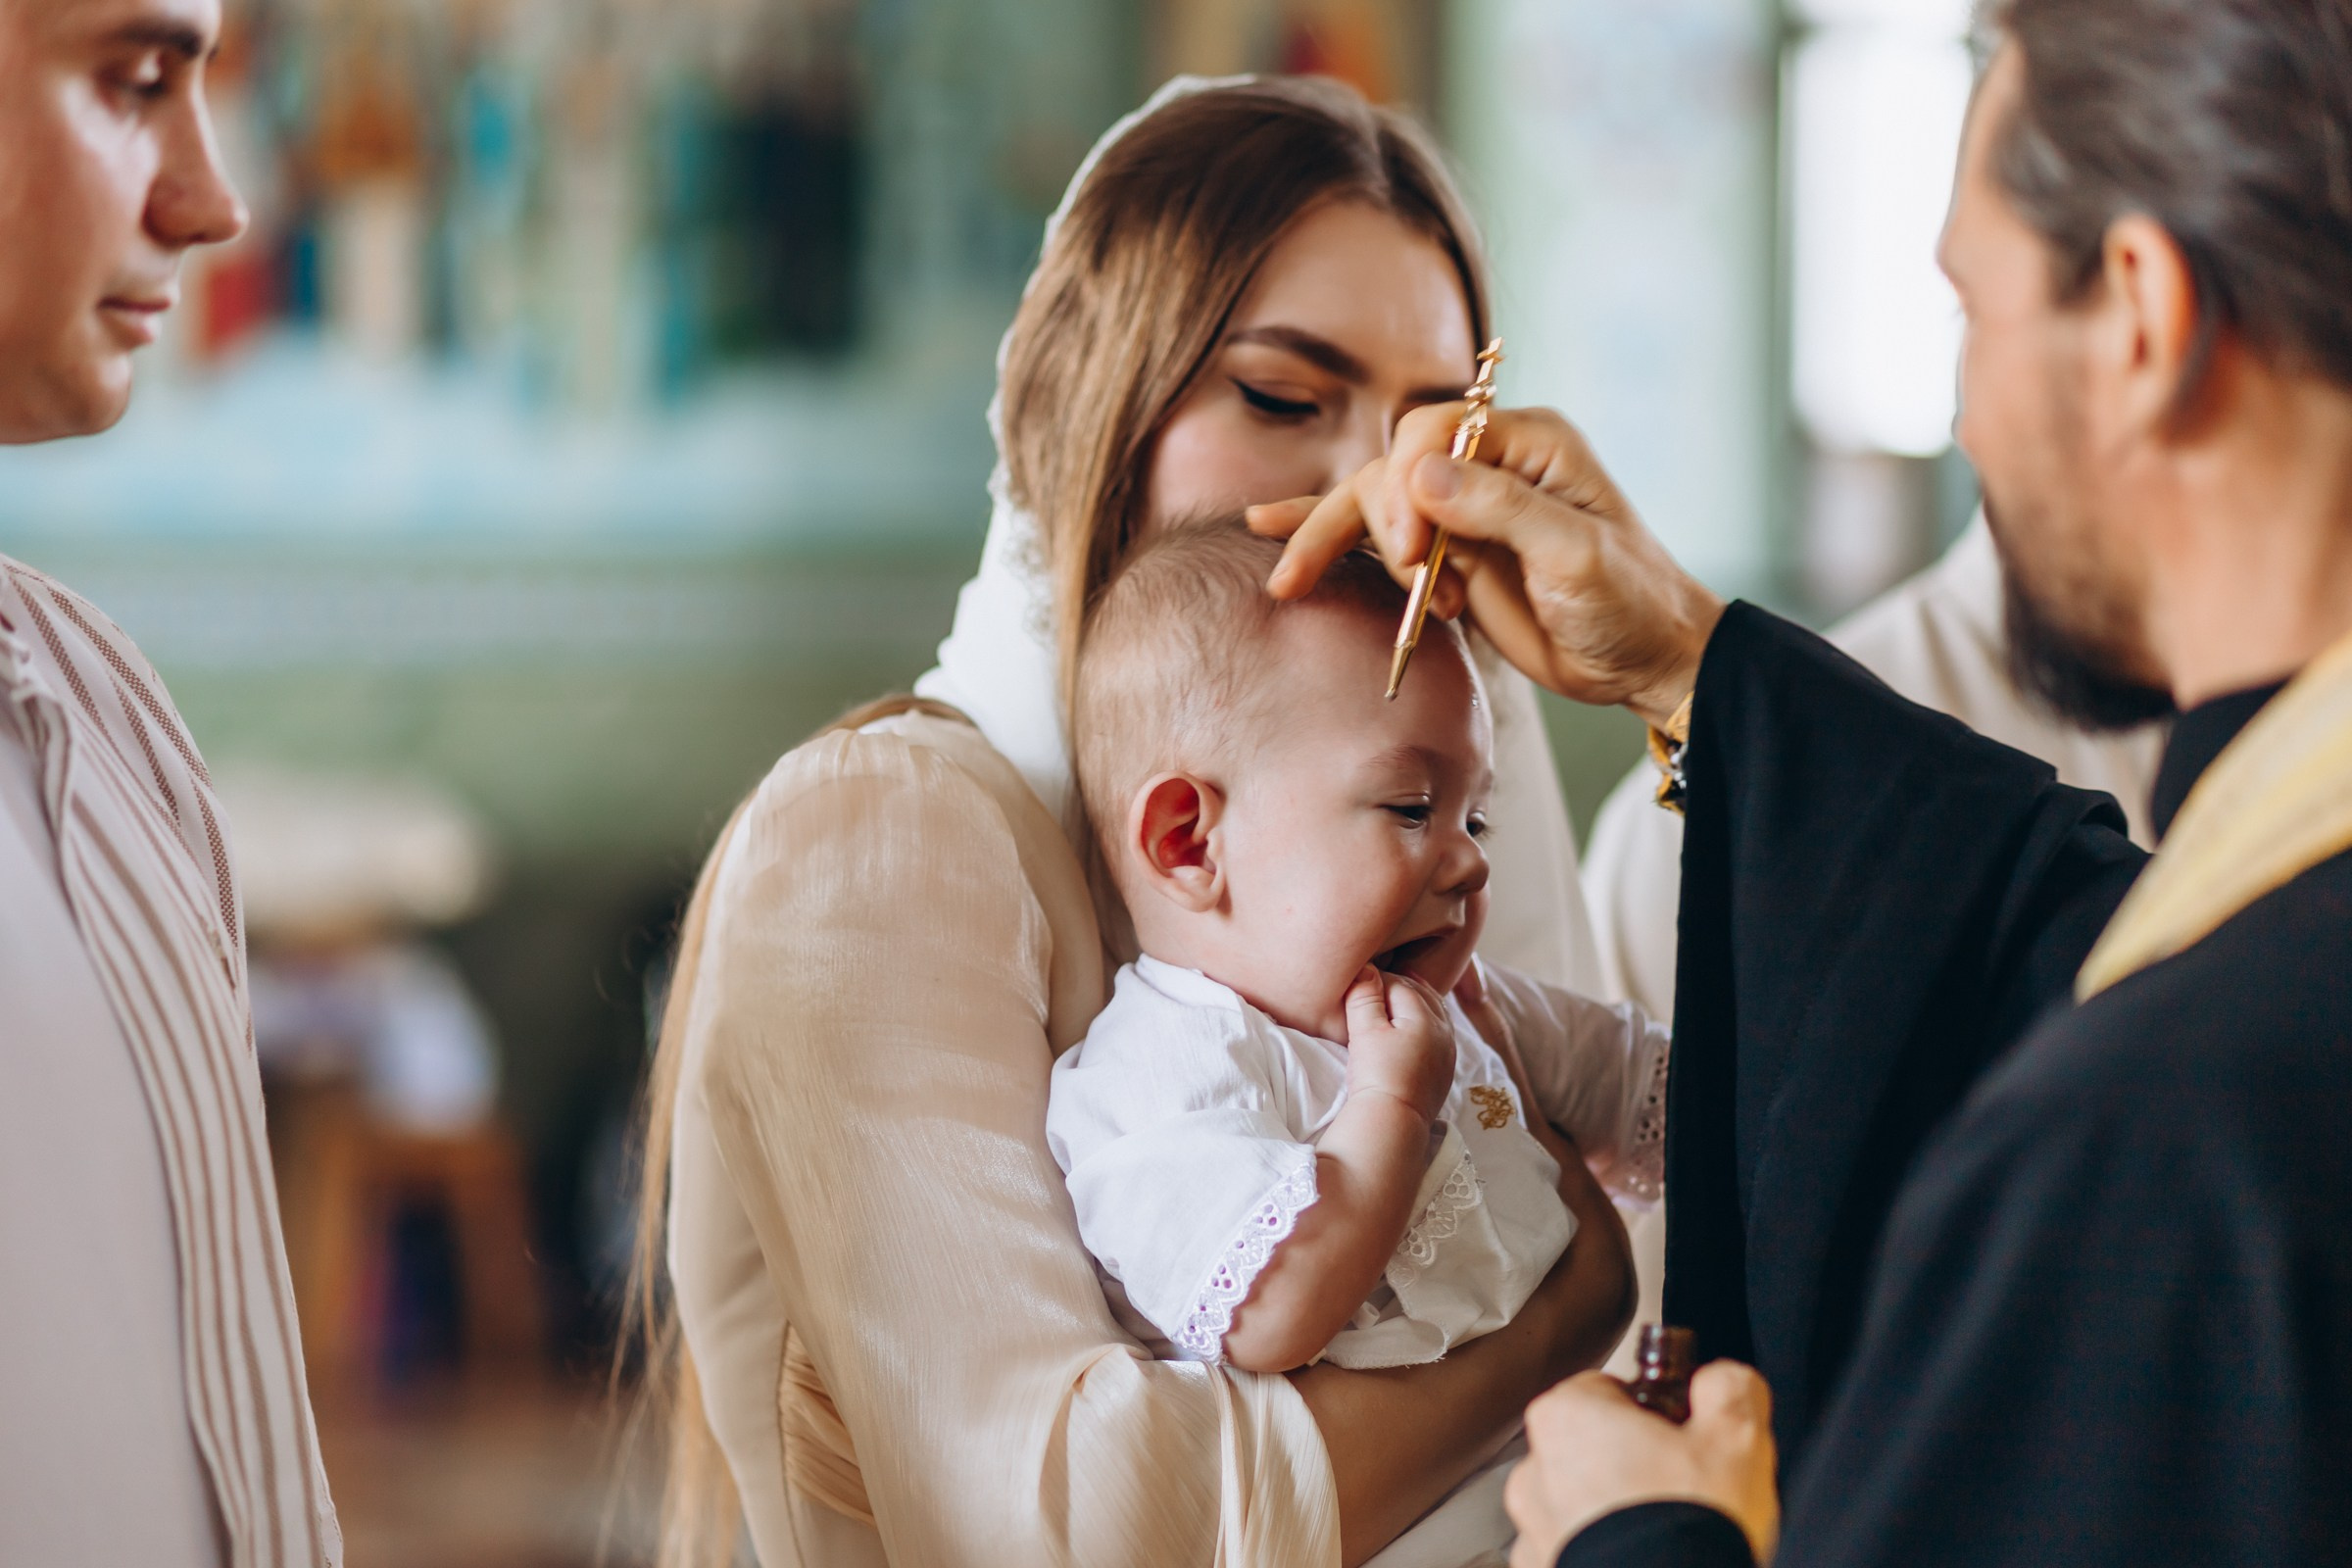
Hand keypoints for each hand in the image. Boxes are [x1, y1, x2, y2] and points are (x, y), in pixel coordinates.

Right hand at [1248, 404, 1725, 727]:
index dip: (1408, 485)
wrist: (1644, 660)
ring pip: (1375, 502)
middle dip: (1381, 522)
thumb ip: (1500, 509)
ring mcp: (1464, 510)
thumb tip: (1420, 475)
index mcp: (1528, 445)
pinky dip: (1327, 535)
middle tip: (1414, 580)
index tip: (1417, 552)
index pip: (1432, 431)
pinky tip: (1270, 530)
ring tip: (1332, 585)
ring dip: (1349, 542)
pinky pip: (1377, 537)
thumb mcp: (1575, 555)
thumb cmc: (1630, 602)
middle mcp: (1489, 466)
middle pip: (1393, 467)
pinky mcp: (1448, 553)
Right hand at [1343, 966, 1455, 1124]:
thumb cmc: (1376, 1074)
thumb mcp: (1364, 1031)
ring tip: (1398, 997)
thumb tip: (1366, 967)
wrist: (1393, 1121)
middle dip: (1400, 985)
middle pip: (1422, 994)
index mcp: (1425, 1015)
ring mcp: (1447, 1051)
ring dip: (1416, 1002)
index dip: (1376, 979)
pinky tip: (1411, 1028)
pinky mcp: (1445, 1070)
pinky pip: (1438, 1034)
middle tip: (1375, 983)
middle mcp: (1443, 1029)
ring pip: (1435, 1013)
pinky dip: (1424, 1023)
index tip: (1357, 981)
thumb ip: (1364, 996)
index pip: (1399, 983)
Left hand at [1504, 1363, 1779, 1567]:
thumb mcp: (1737, 1439)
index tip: (1681, 1433)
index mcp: (1568, 1416)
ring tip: (1667, 1532)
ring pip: (1579, 1504)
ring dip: (1613, 1513)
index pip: (1607, 1388)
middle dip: (1632, 1462)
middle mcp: (1536, 1470)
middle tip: (1681, 1487)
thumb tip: (1721, 1381)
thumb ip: (1726, 1388)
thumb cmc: (1689, 1526)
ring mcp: (1533, 1529)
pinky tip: (1645, 1559)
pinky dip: (1603, 1554)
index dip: (1653, 1410)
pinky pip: (1571, 1551)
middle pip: (1591, 1447)